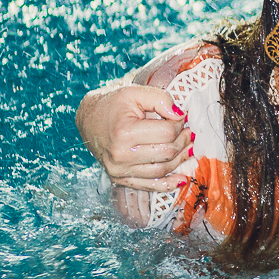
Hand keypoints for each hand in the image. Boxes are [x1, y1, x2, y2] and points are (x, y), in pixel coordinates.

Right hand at [75, 82, 191, 190]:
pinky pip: (150, 186)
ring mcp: (119, 171)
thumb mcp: (134, 92)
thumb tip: (180, 114)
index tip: (181, 117)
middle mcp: (120, 156)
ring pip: (162, 171)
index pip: (166, 133)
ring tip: (188, 147)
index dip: (179, 124)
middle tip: (188, 131)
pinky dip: (169, 184)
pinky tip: (182, 178)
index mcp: (124, 133)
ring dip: (180, 160)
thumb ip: (159, 98)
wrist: (89, 121)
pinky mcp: (120, 180)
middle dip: (183, 141)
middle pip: (167, 153)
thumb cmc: (113, 105)